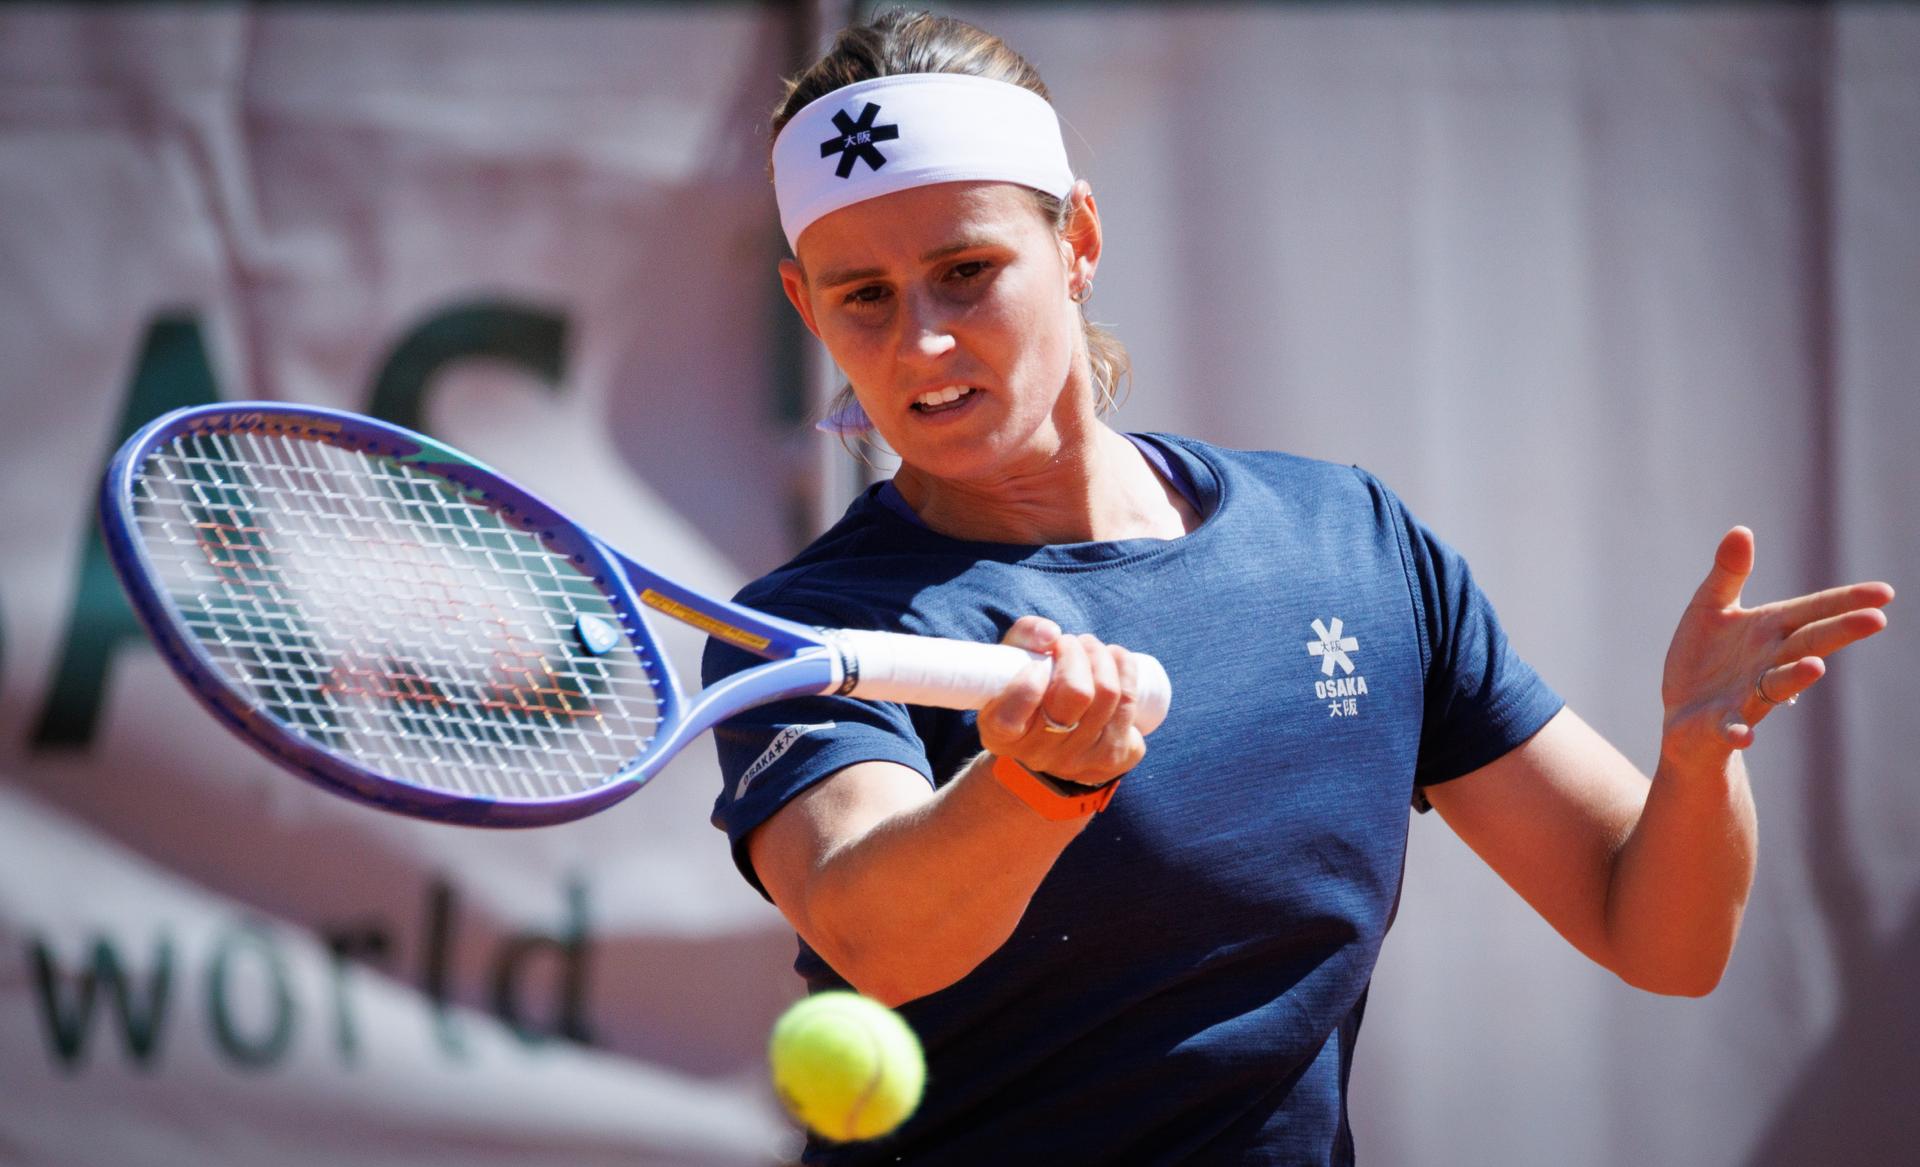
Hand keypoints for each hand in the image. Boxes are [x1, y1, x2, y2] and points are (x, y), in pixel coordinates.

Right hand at [976, 616, 1147, 787]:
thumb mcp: (1010, 664)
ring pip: (1109, 694)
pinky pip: (1129, 705)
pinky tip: (1116, 660)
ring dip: (1104, 657)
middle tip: (1070, 642)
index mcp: (1001, 736)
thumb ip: (1024, 637)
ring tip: (1090, 647)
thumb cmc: (1025, 689)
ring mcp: (1079, 760)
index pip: (1012, 715)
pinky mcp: (1112, 757)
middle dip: (1078, 654)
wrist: (1048, 741)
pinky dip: (1127, 671)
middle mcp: (1039, 754)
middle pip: (1077, 693)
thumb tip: (1052, 634)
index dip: (1028, 683)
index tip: (1038, 661)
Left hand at [1660, 526, 1892, 769]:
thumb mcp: (1709, 608)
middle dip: (1838, 632)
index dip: (1846, 602)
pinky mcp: (1723, 722)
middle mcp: (1768, 662)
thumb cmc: (1703, 657)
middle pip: (1807, 643)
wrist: (1682, 714)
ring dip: (1796, 678)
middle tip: (1876, 620)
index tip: (1885, 593)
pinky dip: (1738, 730)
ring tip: (1815, 667)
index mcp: (1769, 629)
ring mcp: (1748, 694)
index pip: (1813, 611)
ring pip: (1778, 686)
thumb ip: (1728, 573)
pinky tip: (1744, 735)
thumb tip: (1742, 530)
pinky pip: (1733, 727)